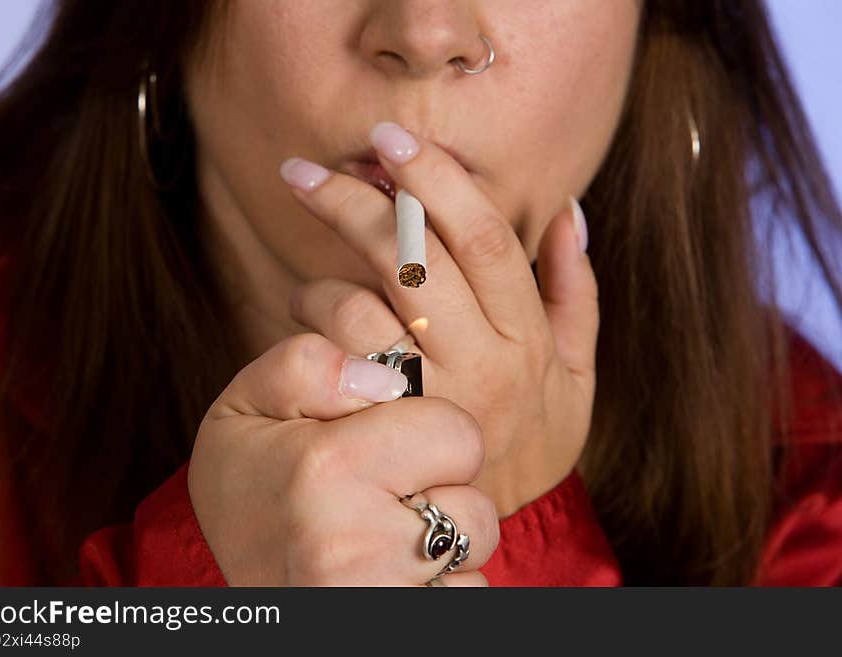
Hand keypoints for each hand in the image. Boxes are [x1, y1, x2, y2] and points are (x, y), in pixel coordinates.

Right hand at [188, 333, 498, 584]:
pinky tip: (391, 571)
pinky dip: (440, 583)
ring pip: (473, 554)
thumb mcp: (246, 406)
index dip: (428, 432)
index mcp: (326, 468)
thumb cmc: (246, 489)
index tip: (387, 445)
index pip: (459, 434)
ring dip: (444, 539)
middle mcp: (355, 543)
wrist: (225, 583)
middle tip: (389, 494)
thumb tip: (388, 379)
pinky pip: (466, 595)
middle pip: (477, 504)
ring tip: (388, 534)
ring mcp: (377, 597)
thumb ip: (306, 364)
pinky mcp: (396, 626)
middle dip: (442, 491)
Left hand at [282, 121, 598, 515]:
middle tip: (304, 171)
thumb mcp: (577, 373)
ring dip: (323, 279)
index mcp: (528, 337)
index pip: (485, 240)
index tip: (391, 139)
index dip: (437, 181)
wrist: (499, 526)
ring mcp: (429, 400)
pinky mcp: (383, 431)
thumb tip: (567, 214)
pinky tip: (306, 321)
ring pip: (363, 310)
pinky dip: (312, 328)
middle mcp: (482, 364)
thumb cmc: (533, 437)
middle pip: (416, 261)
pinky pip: (334, 363)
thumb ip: (577, 293)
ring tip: (306, 277)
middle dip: (357, 203)